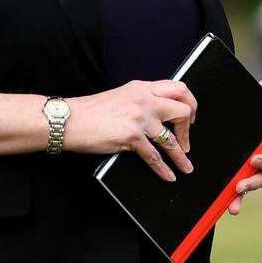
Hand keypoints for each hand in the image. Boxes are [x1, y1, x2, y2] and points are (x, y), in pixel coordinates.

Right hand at [65, 79, 196, 181]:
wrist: (72, 120)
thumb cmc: (91, 111)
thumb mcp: (121, 96)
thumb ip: (141, 100)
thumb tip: (159, 113)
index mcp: (141, 88)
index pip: (177, 88)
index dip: (189, 103)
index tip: (190, 115)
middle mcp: (144, 100)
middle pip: (182, 109)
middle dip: (189, 127)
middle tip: (187, 139)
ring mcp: (139, 118)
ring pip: (172, 138)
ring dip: (181, 155)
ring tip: (185, 165)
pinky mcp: (132, 136)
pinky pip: (155, 156)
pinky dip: (164, 169)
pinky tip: (167, 174)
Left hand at [227, 80, 261, 215]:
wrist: (220, 128)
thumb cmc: (236, 119)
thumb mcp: (241, 109)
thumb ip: (255, 97)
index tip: (255, 159)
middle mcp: (258, 162)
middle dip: (255, 180)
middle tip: (241, 182)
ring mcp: (247, 173)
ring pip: (251, 186)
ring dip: (243, 194)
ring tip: (234, 195)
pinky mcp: (234, 181)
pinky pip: (237, 195)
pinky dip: (234, 202)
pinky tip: (230, 208)